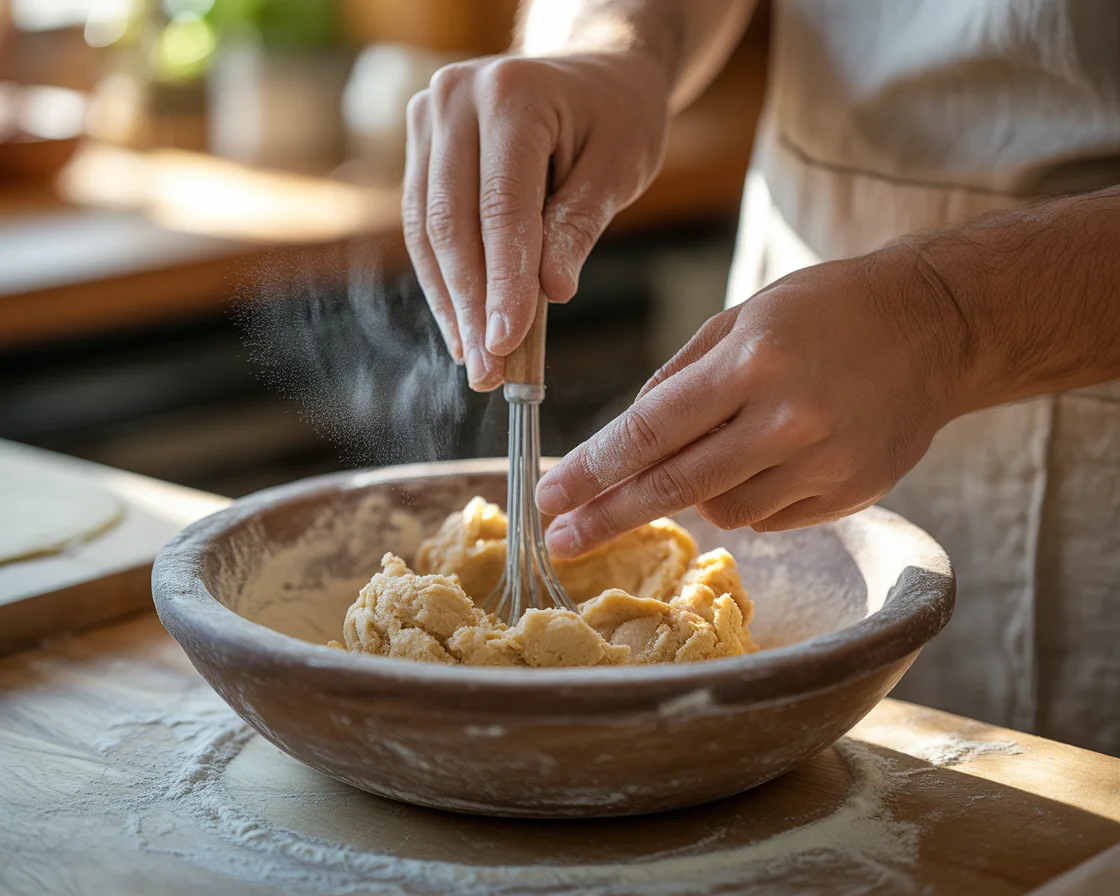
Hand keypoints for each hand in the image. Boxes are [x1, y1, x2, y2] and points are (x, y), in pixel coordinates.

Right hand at [403, 51, 669, 388]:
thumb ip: (579, 226)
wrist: (596, 73)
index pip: (501, 208)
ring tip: (475, 361)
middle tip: (488, 371)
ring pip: (427, 232)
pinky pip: (424, 226)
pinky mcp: (422, 146)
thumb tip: (549, 294)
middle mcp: (456, 99)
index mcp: (512, 95)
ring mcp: (429, 119)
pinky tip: (462, 326)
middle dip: (471, 307)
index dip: (502, 283)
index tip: (507, 345)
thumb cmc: (617, 117)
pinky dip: (444, 280)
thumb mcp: (618, 167)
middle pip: (452, 224)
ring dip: (451, 303)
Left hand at [536, 244, 971, 555]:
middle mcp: (789, 419)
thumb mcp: (742, 318)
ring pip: (721, 510)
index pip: (651, 432)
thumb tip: (626, 439)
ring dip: (694, 492)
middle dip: (609, 517)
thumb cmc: (824, 310)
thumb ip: (679, 380)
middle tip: (560, 541)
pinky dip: (746, 496)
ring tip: (723, 446)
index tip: (548, 497)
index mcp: (754, 363)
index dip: (593, 470)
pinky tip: (767, 458)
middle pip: (675, 486)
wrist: (934, 326)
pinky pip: (768, 517)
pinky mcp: (851, 494)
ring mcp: (825, 463)